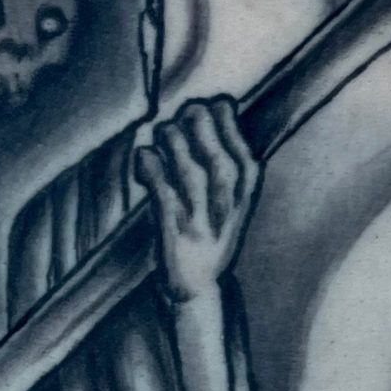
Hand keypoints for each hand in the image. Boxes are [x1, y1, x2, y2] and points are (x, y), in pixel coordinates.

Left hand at [136, 97, 261, 302]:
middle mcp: (226, 205)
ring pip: (187, 169)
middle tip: (181, 117)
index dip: (219, 116)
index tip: (205, 107)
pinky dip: (151, 169)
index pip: (240, 145)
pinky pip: (161, 193)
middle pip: (214, 154)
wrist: (196, 287)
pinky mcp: (173, 233)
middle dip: (196, 124)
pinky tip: (144, 158)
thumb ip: (228, 154)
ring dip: (171, 142)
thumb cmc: (209, 230)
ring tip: (161, 134)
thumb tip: (218, 103)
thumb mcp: (232, 195)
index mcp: (246, 191)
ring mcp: (200, 221)